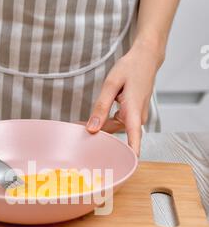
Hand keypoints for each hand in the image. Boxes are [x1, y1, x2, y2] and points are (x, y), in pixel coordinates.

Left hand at [86, 40, 162, 155]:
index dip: (129, 155)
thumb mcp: (111, 84)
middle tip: (79, 136)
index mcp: (134, 112)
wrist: (146, 58)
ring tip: (80, 126)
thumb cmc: (131, 68)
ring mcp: (136, 118)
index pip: (134, 139)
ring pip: (115, 130)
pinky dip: (105, 123)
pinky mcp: (133, 116)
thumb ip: (101, 107)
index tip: (124, 168)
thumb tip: (92, 128)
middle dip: (100, 139)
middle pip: (118, 137)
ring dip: (100, 129)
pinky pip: (117, 124)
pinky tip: (93, 121)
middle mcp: (137, 119)